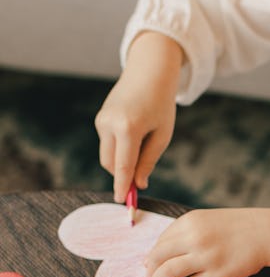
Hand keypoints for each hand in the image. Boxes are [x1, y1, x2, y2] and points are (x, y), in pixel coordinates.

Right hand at [94, 31, 182, 202]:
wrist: (149, 73)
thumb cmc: (161, 105)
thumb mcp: (162, 135)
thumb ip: (148, 161)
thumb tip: (138, 184)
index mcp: (128, 128)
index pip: (123, 166)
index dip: (123, 187)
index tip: (123, 203)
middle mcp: (110, 124)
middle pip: (112, 165)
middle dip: (123, 176)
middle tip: (139, 183)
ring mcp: (101, 121)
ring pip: (108, 156)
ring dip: (122, 161)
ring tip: (143, 145)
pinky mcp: (100, 119)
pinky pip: (108, 144)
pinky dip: (120, 148)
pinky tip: (135, 133)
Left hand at [146, 206, 269, 276]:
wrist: (268, 233)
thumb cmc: (237, 227)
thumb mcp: (208, 220)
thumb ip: (185, 232)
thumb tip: (160, 252)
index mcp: (190, 221)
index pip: (160, 241)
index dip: (152, 255)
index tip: (151, 263)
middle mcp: (195, 238)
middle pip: (158, 257)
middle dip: (150, 269)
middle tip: (150, 276)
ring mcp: (206, 258)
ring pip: (168, 272)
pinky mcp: (218, 276)